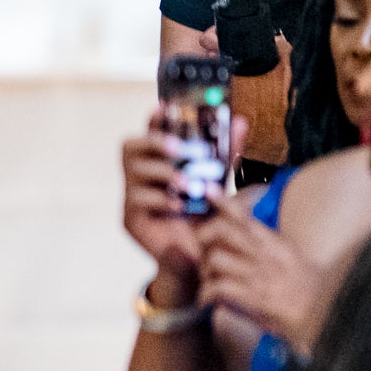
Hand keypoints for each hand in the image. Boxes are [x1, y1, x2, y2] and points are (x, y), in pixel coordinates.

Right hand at [121, 105, 239, 286]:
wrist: (201, 263)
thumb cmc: (208, 221)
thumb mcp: (221, 182)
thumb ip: (227, 154)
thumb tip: (240, 121)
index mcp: (159, 165)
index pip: (149, 134)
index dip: (153, 119)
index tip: (164, 106)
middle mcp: (140, 178)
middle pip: (129, 146)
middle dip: (153, 142)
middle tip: (178, 150)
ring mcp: (131, 198)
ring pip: (133, 171)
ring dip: (163, 173)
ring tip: (188, 185)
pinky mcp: (130, 219)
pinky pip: (137, 199)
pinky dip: (161, 199)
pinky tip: (179, 207)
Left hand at [199, 203, 328, 349]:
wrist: (324, 314)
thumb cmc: (306, 288)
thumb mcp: (289, 258)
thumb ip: (265, 245)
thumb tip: (242, 233)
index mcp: (275, 244)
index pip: (246, 217)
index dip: (225, 202)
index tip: (209, 191)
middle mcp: (266, 255)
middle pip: (224, 230)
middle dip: (203, 235)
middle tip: (200, 248)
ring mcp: (260, 275)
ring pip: (216, 258)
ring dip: (204, 269)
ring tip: (207, 279)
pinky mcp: (255, 297)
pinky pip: (219, 287)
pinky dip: (206, 293)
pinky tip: (207, 300)